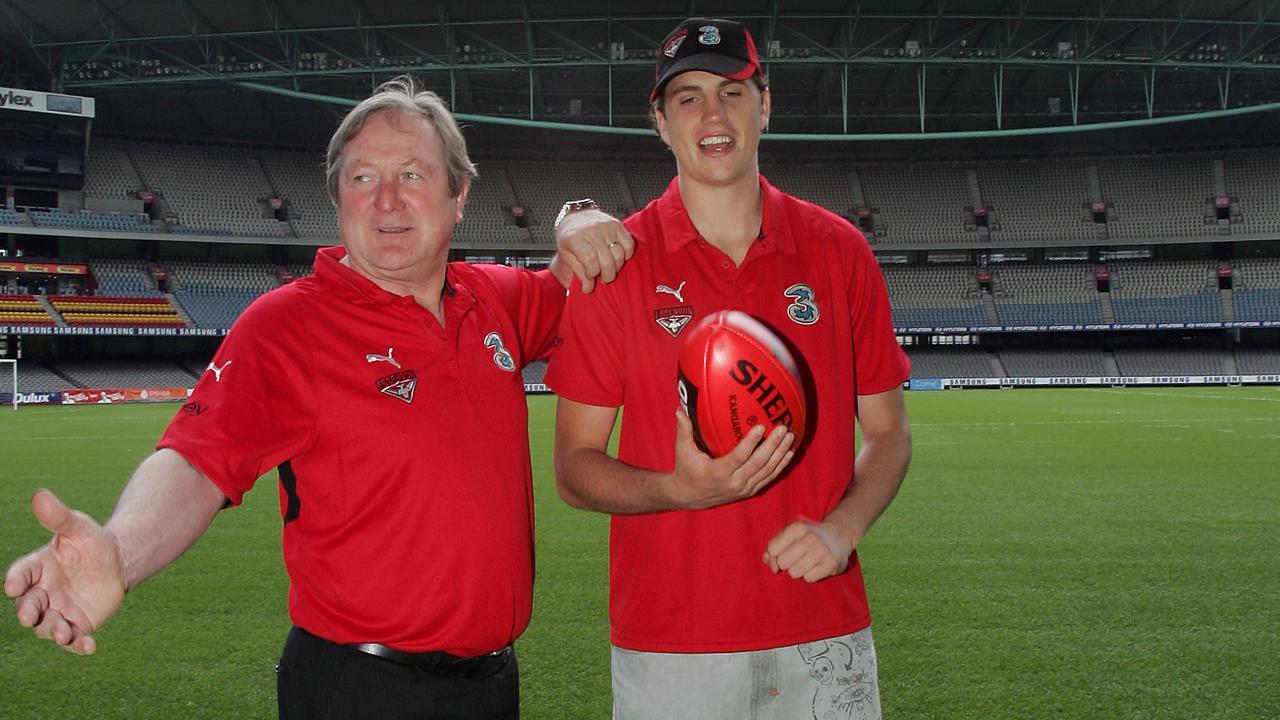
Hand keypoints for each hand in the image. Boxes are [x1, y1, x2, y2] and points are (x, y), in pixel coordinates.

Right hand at [4, 490, 126, 654]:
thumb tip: (39, 495)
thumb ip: (59, 517)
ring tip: (64, 633)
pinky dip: (78, 645)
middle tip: (30, 616)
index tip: (13, 585)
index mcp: (38, 567)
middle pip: (28, 605)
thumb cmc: (91, 542)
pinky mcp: (76, 624)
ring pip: (47, 626)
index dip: (16, 580)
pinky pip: (74, 638)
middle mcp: (42, 592)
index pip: (21, 574)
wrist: (116, 561)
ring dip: (53, 631)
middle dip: (27, 612)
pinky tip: (89, 646)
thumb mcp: (78, 527)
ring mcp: (57, 610)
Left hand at [553, 209, 634, 292]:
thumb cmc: (570, 238)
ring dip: (616, 268)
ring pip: (619, 255)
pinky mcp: (618, 225)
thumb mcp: (567, 256)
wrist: (575, 216)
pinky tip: (618, 258)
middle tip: (603, 279)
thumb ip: (579, 273)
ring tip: (609, 269)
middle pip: (607, 261)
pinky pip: (629, 244)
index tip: (590, 276)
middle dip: (607, 276)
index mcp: (575, 238)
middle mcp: (592, 231)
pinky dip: (627, 255)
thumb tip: (588, 289)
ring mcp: (606, 227)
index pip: (590, 261)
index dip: (592, 273)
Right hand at [662, 410, 794, 509]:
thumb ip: (683, 430)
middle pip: (759, 463)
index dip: (751, 443)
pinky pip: (769, 478)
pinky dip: (780, 465)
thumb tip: (679, 409)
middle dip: (773, 445)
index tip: (761, 427)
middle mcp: (734, 483)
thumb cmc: (686, 470)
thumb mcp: (683, 451)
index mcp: (718, 473)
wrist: (690, 497)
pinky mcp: (750, 491)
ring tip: (790, 437)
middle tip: (783, 428)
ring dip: (780, 454)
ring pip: (767, 471)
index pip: (739, 457)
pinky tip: (789, 453)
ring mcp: (744, 489)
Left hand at [763, 520, 854, 581]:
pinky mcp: (831, 564)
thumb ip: (774, 546)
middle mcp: (810, 538)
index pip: (772, 550)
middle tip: (797, 558)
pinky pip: (808, 579)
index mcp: (797, 528)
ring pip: (794, 573)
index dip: (773, 557)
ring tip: (807, 562)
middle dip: (787, 564)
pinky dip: (810, 575)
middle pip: (782, 563)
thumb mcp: (791, 534)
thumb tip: (767, 561)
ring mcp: (821, 551)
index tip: (781, 555)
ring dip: (798, 571)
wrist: (839, 536)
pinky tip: (817, 566)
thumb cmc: (808, 537)